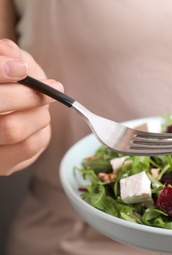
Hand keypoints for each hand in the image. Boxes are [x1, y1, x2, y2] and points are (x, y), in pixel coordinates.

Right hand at [0, 39, 62, 175]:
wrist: (14, 113)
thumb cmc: (9, 86)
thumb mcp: (6, 61)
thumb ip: (5, 54)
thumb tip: (11, 56)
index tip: (22, 69)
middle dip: (28, 96)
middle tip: (50, 88)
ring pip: (13, 129)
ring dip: (38, 113)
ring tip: (40, 107)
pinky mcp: (1, 165)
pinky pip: (30, 147)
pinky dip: (42, 131)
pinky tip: (38, 124)